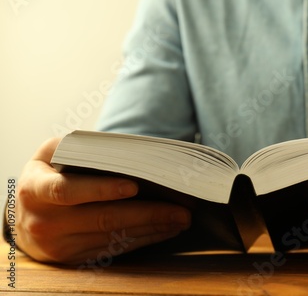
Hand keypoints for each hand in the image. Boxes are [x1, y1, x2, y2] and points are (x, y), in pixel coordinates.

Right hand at [12, 138, 190, 263]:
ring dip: (152, 228)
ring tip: (180, 219)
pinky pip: (114, 249)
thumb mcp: (51, 154)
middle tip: (181, 209)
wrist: (24, 218)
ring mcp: (60, 245)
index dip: (101, 189)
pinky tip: (163, 231)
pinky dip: (142, 240)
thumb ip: (78, 149)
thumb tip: (124, 152)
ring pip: (114, 237)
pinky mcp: (74, 258)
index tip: (134, 186)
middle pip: (103, 218)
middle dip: (148, 213)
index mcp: (37, 190)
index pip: (68, 190)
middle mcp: (46, 221)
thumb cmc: (46, 176)